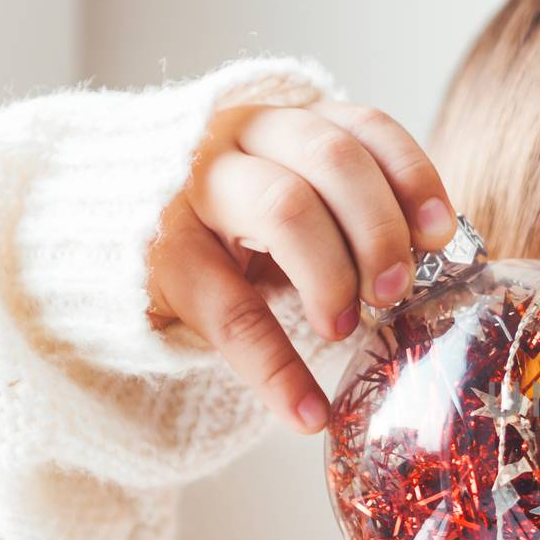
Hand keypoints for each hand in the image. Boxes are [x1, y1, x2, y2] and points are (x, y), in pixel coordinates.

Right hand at [146, 99, 456, 432]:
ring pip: (284, 207)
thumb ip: (348, 216)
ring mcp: (194, 190)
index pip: (362, 128)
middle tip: (395, 292)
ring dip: (333, 275)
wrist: (97, 245)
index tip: (442, 234)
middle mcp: (239, 141)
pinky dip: (276, 370)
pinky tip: (309, 413)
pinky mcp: (160, 255)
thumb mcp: (289, 207)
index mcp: (286, 126)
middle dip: (379, 227)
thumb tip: (439, 262)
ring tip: (346, 330)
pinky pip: (229, 310)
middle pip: (332, 158)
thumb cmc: (228, 232)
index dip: (411, 176)